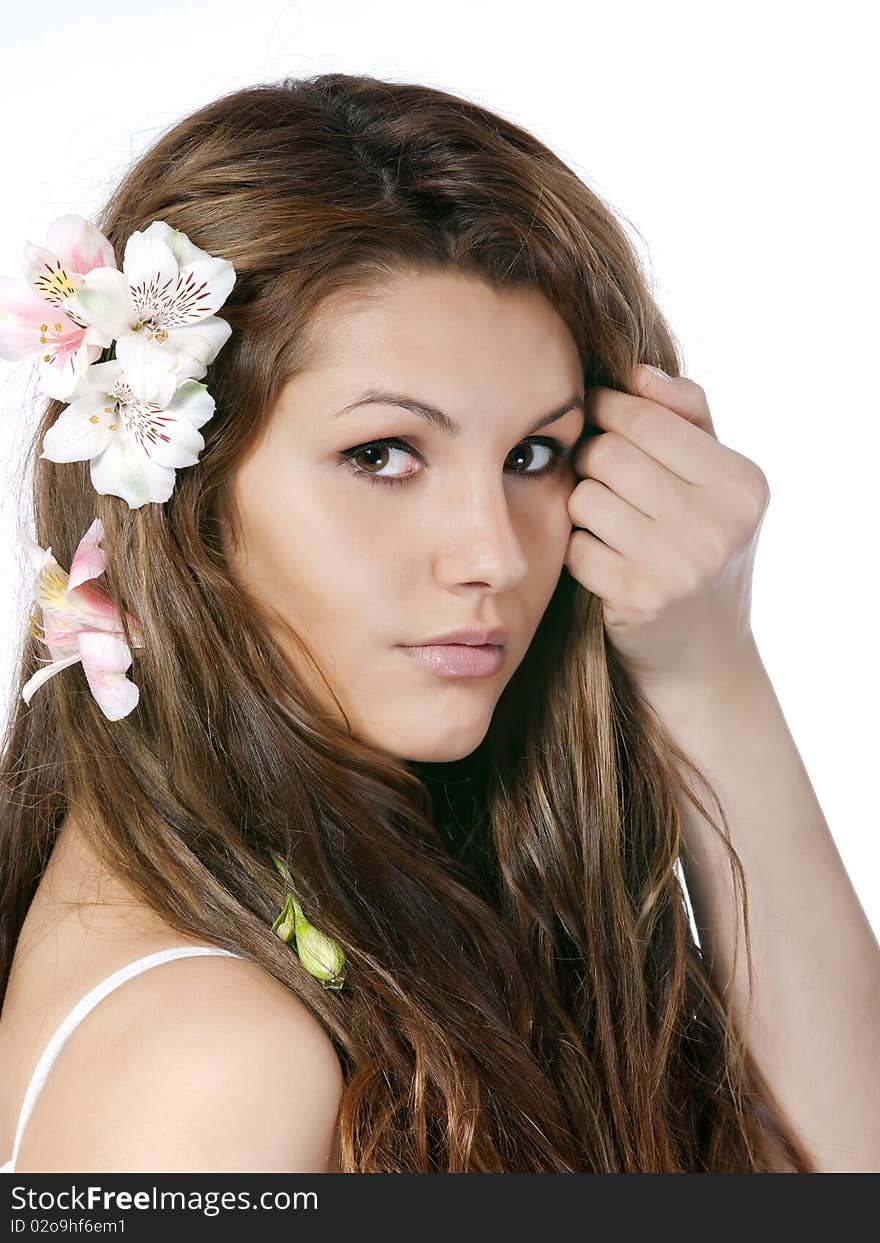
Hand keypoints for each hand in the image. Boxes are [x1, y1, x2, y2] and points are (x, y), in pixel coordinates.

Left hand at [563, 364, 769, 690]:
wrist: (704, 653)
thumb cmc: (701, 548)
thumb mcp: (716, 481)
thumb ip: (686, 416)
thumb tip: (636, 371)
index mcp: (741, 483)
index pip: (645, 418)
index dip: (605, 409)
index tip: (593, 416)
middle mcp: (719, 523)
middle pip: (608, 454)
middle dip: (590, 458)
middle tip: (595, 475)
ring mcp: (679, 565)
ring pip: (584, 497)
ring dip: (581, 505)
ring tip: (604, 520)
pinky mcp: (637, 599)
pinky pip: (575, 545)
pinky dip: (577, 548)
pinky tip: (599, 558)